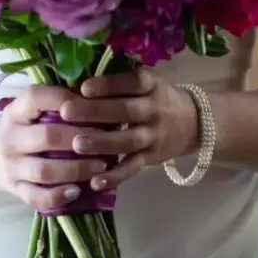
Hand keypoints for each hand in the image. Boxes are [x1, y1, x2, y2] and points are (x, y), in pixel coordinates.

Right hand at [0, 84, 112, 211]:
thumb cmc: (23, 128)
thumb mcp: (30, 109)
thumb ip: (56, 104)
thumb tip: (99, 99)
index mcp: (16, 111)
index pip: (36, 98)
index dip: (64, 100)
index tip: (91, 104)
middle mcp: (10, 138)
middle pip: (46, 136)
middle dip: (80, 138)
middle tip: (105, 139)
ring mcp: (11, 167)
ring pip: (44, 171)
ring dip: (76, 169)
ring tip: (100, 166)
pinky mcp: (16, 190)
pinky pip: (37, 197)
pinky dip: (59, 196)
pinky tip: (77, 191)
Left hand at [58, 71, 199, 190]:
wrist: (191, 122)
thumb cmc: (155, 97)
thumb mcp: (146, 81)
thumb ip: (119, 80)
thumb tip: (78, 77)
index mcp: (151, 84)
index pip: (132, 82)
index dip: (109, 85)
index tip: (83, 87)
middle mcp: (154, 109)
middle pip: (126, 111)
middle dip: (96, 112)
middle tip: (66, 112)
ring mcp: (154, 135)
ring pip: (129, 140)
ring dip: (103, 143)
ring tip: (77, 145)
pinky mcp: (151, 158)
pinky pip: (133, 168)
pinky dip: (115, 176)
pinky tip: (95, 181)